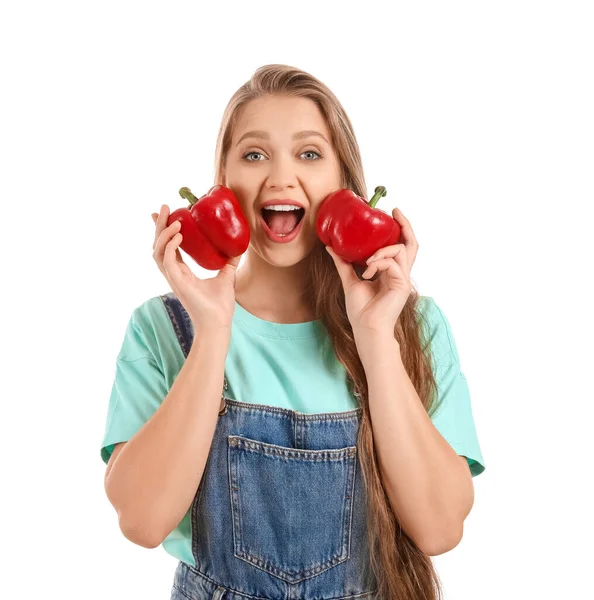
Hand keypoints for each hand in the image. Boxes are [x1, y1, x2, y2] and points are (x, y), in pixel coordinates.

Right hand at [151, 205, 239, 333]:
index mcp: (182, 272)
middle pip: (158, 246)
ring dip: (163, 234)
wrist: (219, 323)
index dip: (165, 230)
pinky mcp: (178, 283)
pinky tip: (180, 235)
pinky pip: (167, 261)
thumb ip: (229, 261)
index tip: (166, 214)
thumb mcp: (226, 276)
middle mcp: (174, 274)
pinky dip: (171, 246)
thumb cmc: (220, 306)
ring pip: (158, 252)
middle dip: (158, 226)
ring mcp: (174, 278)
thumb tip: (239, 247)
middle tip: (163, 208)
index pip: (168, 247)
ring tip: (174, 220)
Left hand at [326, 207, 417, 337]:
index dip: (399, 229)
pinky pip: (392, 263)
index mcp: (391, 272)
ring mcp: (403, 279)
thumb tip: (330, 247)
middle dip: (405, 225)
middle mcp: (400, 273)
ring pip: (401, 249)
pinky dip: (378, 263)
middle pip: (411, 244)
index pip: (401, 246)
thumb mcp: (349, 280)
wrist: (366, 328)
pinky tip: (367, 274)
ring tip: (367, 263)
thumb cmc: (360, 310)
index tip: (391, 214)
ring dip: (381, 250)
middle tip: (395, 212)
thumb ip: (343, 264)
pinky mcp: (402, 285)